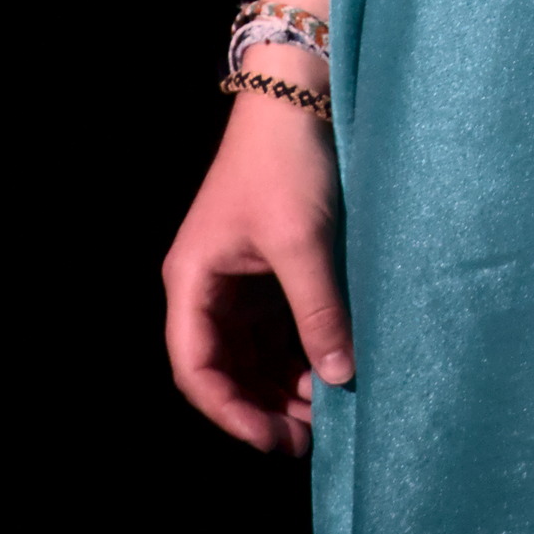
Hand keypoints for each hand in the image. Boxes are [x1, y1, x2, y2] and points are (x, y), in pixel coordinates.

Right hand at [163, 93, 353, 453]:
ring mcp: (238, 275)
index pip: (197, 368)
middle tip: (310, 438)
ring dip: (283, 381)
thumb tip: (340, 377)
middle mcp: (207, 284)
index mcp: (193, 280)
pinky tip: (330, 368)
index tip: (273, 441)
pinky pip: (276, 325)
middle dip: (262, 404)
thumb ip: (319, 313)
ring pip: (253, 349)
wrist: (300, 92)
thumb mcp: (302, 243)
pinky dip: (299, 350)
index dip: (230, 412)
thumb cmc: (287, 162)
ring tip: (327, 411)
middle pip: (224, 366)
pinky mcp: (269, 263)